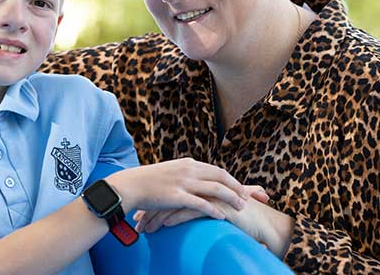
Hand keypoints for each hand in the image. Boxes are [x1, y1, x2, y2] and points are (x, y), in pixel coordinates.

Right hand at [105, 158, 249, 222]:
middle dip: (237, 187)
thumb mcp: (171, 171)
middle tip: (248, 198)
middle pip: (221, 176)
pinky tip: (222, 217)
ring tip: (241, 208)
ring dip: (231, 198)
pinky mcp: (177, 196)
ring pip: (215, 189)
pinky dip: (214, 210)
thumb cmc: (149, 181)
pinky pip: (200, 203)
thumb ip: (185, 174)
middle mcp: (189, 170)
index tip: (241, 188)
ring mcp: (183, 182)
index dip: (232, 179)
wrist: (131, 185)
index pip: (217, 169)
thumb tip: (197, 179)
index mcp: (188, 163)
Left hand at [135, 191, 294, 257]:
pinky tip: (164, 226)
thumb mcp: (216, 207)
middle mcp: (204, 184)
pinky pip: (191, 211)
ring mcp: (210, 194)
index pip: (172, 190)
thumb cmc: (238, 216)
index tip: (142, 213)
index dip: (156, 202)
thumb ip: (203, 203)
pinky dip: (175, 218)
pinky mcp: (216, 206)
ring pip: (177, 203)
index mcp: (201, 181)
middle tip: (138, 222)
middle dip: (152, 210)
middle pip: (170, 195)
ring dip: (159, 217)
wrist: (262, 223)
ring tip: (146, 229)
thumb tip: (185, 208)